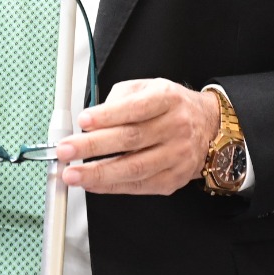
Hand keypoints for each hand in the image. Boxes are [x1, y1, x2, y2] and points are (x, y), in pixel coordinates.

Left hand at [55, 78, 219, 194]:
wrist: (207, 126)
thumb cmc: (171, 106)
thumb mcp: (148, 88)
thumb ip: (120, 98)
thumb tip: (91, 120)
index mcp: (168, 99)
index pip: (136, 108)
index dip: (108, 115)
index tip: (83, 121)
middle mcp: (176, 127)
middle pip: (131, 140)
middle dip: (92, 147)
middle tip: (66, 150)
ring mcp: (177, 156)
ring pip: (134, 168)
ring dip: (98, 173)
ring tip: (73, 174)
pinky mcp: (173, 179)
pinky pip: (139, 186)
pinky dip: (112, 187)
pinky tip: (92, 184)